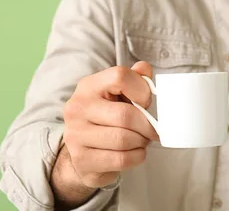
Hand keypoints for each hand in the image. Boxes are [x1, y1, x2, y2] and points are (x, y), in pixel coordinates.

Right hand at [59, 62, 158, 189]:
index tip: (145, 102)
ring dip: (141, 142)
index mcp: (89, 86)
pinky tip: (134, 152)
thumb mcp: (119, 94)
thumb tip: (144, 69)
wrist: (83, 153)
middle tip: (152, 130)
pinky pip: (121, 159)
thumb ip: (135, 78)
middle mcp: (78, 108)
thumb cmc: (106, 118)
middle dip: (146, 125)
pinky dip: (136, 157)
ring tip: (141, 140)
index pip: (120, 76)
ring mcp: (76, 135)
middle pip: (125, 115)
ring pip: (124, 139)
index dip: (141, 90)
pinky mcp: (83, 160)